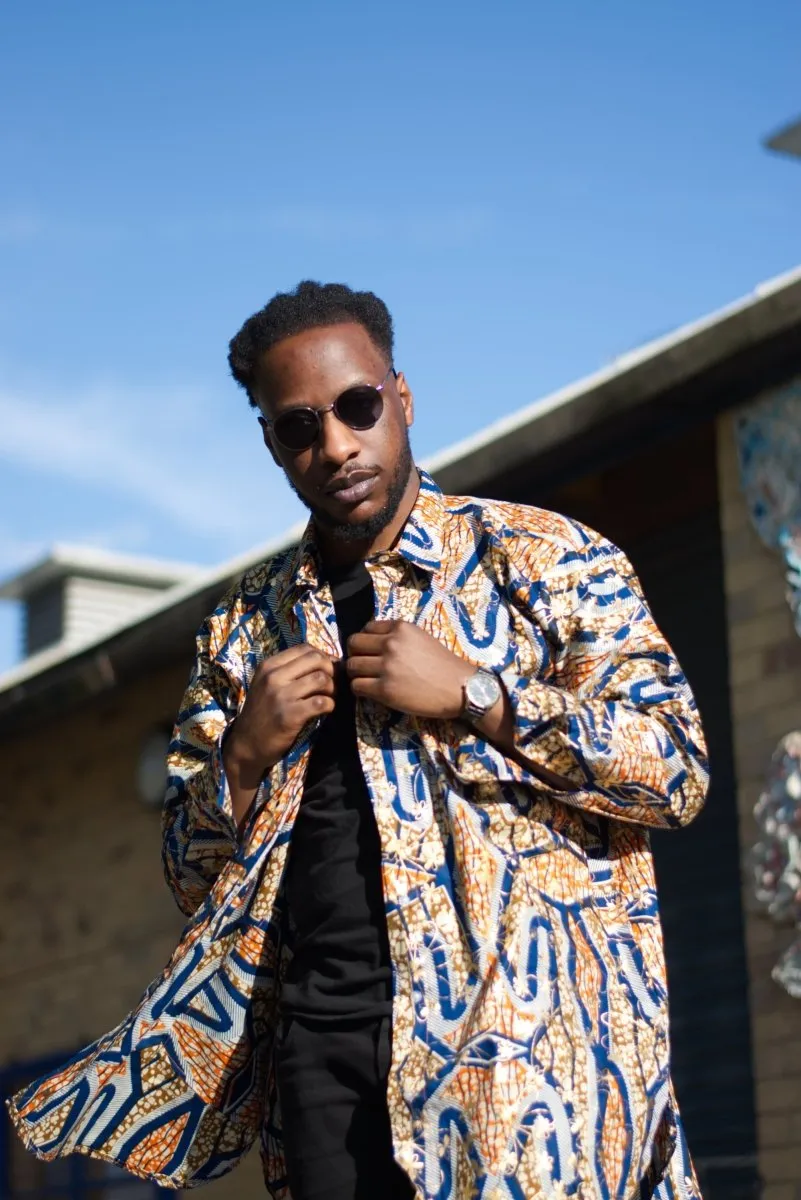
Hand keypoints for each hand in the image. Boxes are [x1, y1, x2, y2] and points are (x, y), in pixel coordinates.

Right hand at [224, 645, 335, 826]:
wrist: (246, 745)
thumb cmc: (261, 714)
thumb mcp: (266, 685)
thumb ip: (289, 671)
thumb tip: (325, 660)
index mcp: (268, 666)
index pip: (304, 648)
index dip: (323, 655)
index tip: (328, 668)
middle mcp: (273, 677)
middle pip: (316, 659)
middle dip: (331, 670)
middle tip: (332, 683)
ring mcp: (281, 696)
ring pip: (321, 679)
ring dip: (332, 688)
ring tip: (329, 697)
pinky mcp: (290, 715)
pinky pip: (321, 702)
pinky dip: (330, 705)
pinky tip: (325, 710)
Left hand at [346, 620, 474, 718]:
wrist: (461, 688)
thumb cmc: (444, 665)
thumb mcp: (421, 638)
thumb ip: (398, 636)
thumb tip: (372, 642)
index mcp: (401, 628)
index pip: (366, 628)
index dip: (365, 641)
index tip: (369, 651)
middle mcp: (391, 644)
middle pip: (353, 644)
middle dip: (355, 655)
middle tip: (363, 665)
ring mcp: (387, 667)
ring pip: (352, 666)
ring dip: (356, 674)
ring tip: (367, 680)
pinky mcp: (385, 690)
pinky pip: (357, 686)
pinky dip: (359, 689)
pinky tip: (370, 691)